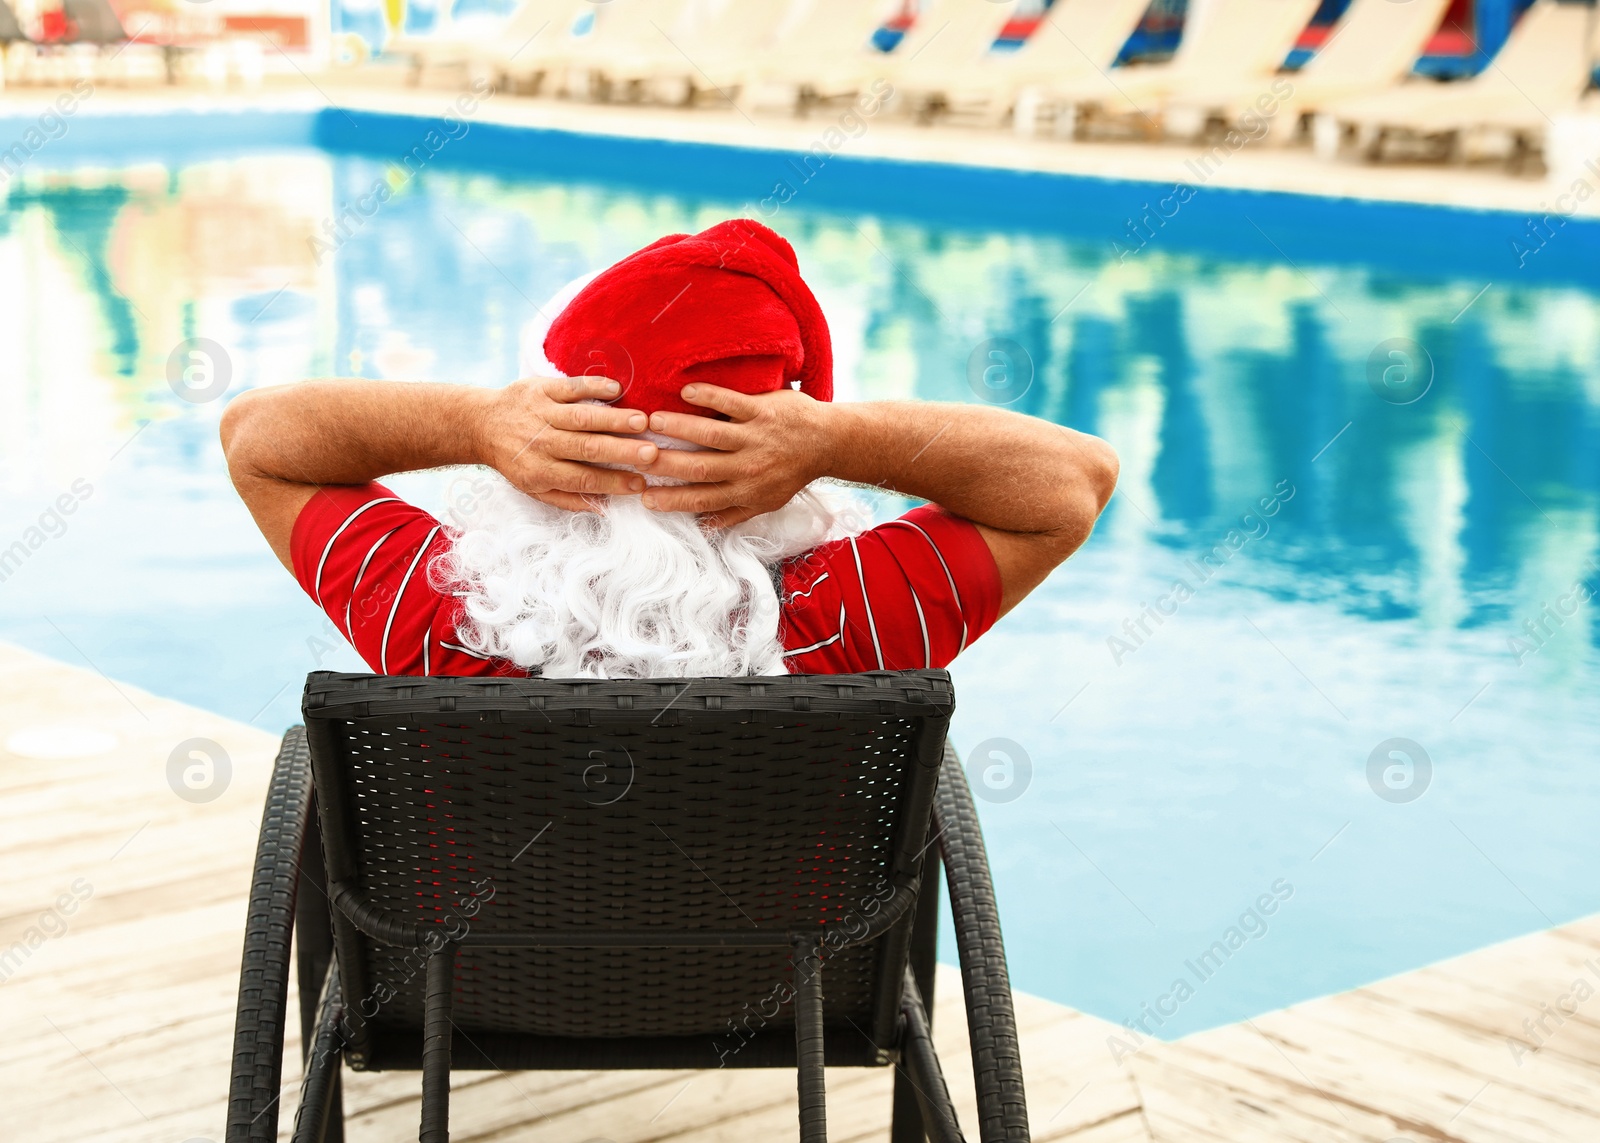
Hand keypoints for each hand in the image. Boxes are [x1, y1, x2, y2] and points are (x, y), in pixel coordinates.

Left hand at [479, 375, 659, 511]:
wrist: (481, 424)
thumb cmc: (516, 460)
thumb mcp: (534, 488)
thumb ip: (569, 499)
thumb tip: (605, 509)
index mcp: (540, 471)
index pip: (583, 479)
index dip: (613, 483)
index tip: (641, 484)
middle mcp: (541, 443)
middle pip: (586, 448)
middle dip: (620, 451)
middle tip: (651, 453)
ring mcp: (541, 413)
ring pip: (581, 417)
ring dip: (613, 419)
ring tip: (642, 421)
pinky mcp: (540, 388)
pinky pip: (570, 387)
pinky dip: (593, 386)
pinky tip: (617, 389)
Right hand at [637, 384, 831, 526]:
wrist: (827, 443)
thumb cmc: (792, 473)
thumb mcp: (766, 502)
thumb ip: (733, 513)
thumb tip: (702, 527)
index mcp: (745, 491)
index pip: (702, 499)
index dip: (673, 500)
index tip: (645, 497)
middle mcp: (747, 467)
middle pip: (700, 467)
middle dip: (667, 463)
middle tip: (637, 456)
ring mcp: (754, 437)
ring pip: (711, 434)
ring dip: (680, 428)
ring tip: (652, 421)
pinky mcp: (763, 411)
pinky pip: (732, 402)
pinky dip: (710, 397)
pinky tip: (687, 391)